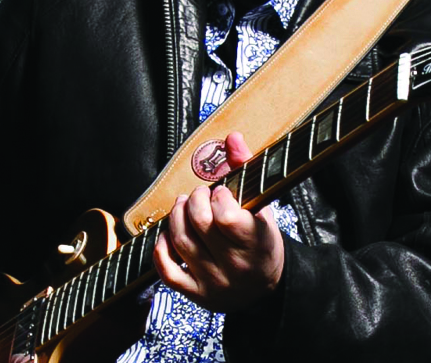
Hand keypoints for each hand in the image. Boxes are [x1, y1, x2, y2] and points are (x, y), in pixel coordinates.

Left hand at [153, 132, 284, 311]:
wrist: (268, 288)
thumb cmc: (263, 242)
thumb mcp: (263, 206)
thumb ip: (246, 168)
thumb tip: (232, 137)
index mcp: (256, 242)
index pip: (226, 216)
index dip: (219, 196)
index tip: (221, 193)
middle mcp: (235, 265)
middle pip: (199, 223)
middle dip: (195, 199)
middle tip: (200, 195)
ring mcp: (214, 282)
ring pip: (180, 241)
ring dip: (177, 215)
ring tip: (184, 206)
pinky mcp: (196, 294)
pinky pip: (167, 270)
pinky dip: (162, 247)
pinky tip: (169, 234)